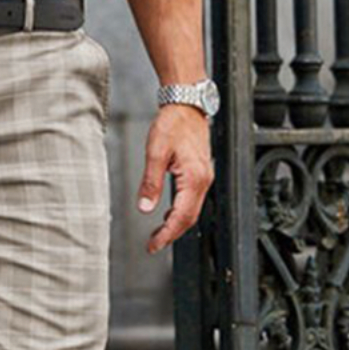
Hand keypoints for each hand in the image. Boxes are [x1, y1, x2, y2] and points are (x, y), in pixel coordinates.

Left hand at [136, 104, 214, 254]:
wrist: (186, 104)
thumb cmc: (173, 123)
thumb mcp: (155, 153)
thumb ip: (150, 183)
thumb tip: (144, 207)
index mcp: (194, 178)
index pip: (181, 217)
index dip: (167, 234)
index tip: (153, 246)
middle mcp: (203, 180)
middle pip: (189, 218)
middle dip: (171, 234)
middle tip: (153, 245)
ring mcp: (204, 177)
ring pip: (191, 211)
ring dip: (175, 225)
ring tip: (158, 234)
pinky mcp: (200, 173)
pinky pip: (192, 200)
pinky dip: (180, 212)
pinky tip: (167, 214)